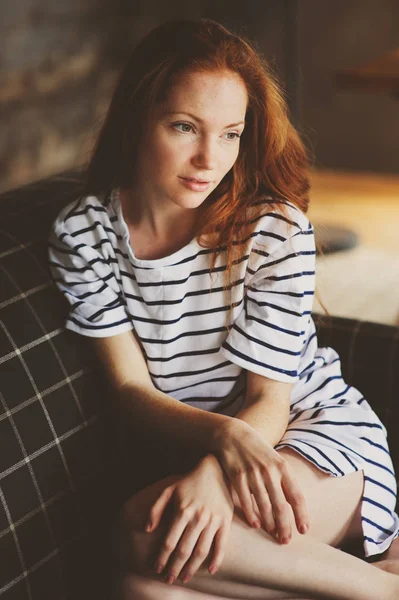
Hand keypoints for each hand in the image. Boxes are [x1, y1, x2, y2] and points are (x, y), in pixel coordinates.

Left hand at [146, 455, 233, 584]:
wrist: (215, 470)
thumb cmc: (189, 481)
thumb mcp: (169, 490)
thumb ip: (156, 509)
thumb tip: (147, 529)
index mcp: (182, 510)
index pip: (169, 541)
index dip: (162, 558)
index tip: (156, 569)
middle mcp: (197, 517)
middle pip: (184, 550)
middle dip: (174, 568)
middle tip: (169, 579)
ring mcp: (213, 520)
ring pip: (201, 551)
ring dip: (192, 568)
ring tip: (184, 577)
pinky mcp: (225, 521)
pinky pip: (222, 545)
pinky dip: (217, 559)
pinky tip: (210, 570)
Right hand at [212, 420, 308, 544]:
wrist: (233, 434)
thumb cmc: (257, 450)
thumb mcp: (275, 460)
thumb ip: (284, 480)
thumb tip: (294, 505)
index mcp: (283, 467)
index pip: (297, 496)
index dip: (301, 515)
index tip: (304, 530)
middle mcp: (269, 471)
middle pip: (281, 506)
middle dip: (285, 526)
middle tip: (285, 540)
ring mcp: (252, 474)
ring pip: (264, 506)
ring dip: (269, 524)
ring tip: (272, 534)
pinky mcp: (237, 476)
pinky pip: (246, 500)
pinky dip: (251, 514)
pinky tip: (255, 524)